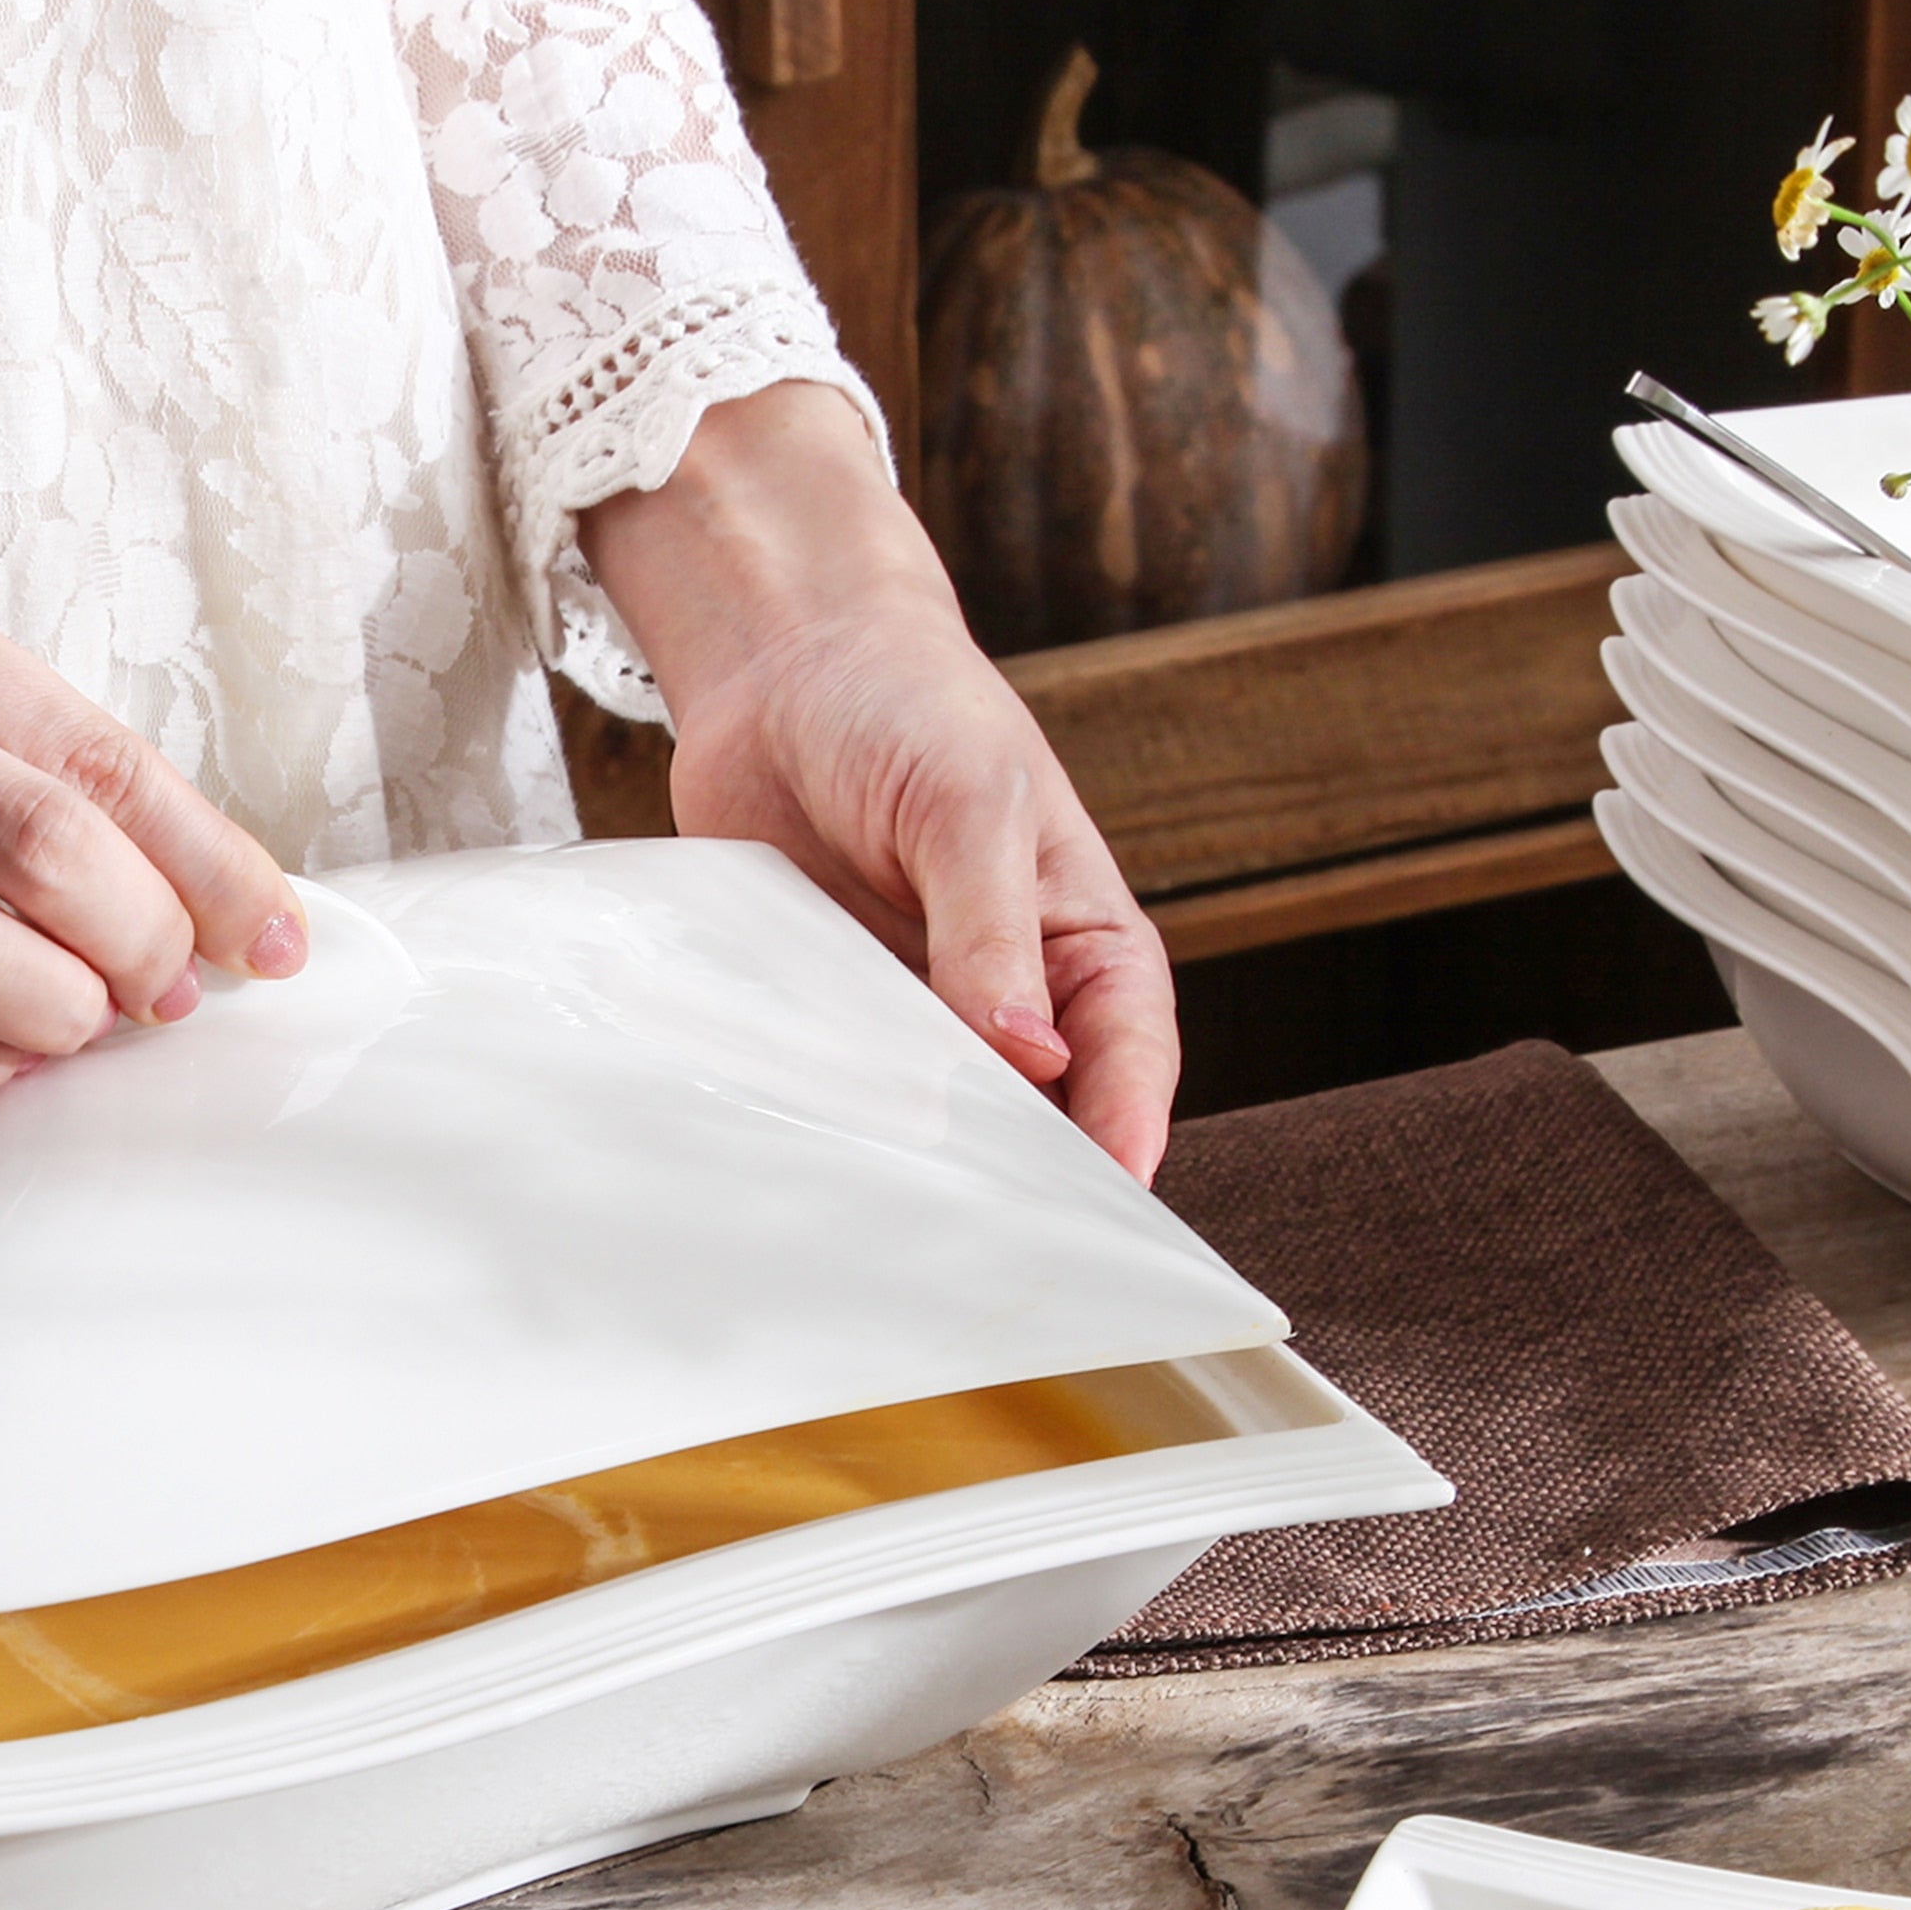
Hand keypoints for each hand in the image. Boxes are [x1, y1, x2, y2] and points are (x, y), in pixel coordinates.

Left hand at [580, 382, 1178, 1180]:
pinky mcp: (840, 1017)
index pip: (1130, 1062)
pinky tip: (828, 1162)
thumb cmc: (908, 707)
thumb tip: (1029, 1058)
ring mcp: (924, 1016)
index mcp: (1087, 946)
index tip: (1106, 1203)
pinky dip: (846, 1125)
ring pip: (943, 1120)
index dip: (1125, 1134)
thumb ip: (991, 936)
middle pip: (1042, 1117)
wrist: (781, 665)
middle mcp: (1018, 998)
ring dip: (929, 1163)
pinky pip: (851, 1091)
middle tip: (998, 1244)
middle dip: (1026, 1178)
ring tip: (909, 1221)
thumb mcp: (970, 807)